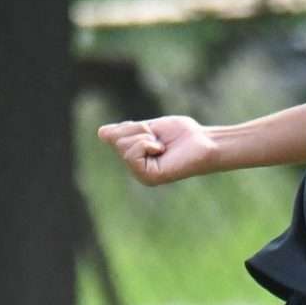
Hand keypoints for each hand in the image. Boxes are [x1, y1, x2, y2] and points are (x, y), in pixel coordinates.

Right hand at [98, 116, 215, 186]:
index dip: (131, 126)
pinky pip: (133, 154)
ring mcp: (142, 175)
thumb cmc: (183, 135)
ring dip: (144, 137)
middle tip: (158, 138)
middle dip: (137, 130)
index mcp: (136, 157)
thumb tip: (100, 133)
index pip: (113, 135)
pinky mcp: (148, 178)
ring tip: (161, 144)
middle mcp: (136, 169)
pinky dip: (146, 144)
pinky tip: (161, 150)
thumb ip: (126, 131)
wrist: (204, 143)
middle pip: (116, 141)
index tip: (153, 131)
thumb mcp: (149, 128)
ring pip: (123, 147)